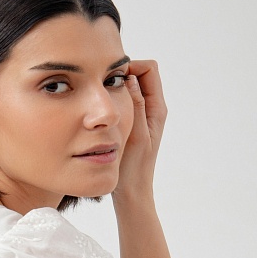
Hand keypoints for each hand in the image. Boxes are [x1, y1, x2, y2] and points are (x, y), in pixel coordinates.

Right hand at [112, 59, 166, 207]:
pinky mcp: (132, 124)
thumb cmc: (135, 169)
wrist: (132, 192)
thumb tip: (130, 79)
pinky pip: (124, 101)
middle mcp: (152, 109)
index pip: (149, 69)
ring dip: (116, 87)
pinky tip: (99, 111)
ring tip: (99, 98)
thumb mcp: (135, 136)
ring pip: (130, 87)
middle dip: (122, 73)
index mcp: (157, 109)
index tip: (111, 79)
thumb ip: (135, 106)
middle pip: (140, 74)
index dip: (131, 66)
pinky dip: (113, 99)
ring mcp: (142, 116)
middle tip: (102, 86)